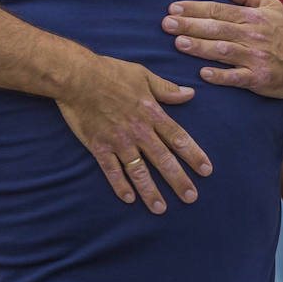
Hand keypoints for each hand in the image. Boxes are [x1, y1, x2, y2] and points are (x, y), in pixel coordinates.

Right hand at [55, 54, 210, 214]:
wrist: (76, 76)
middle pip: (163, 160)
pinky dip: (119, 185)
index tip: (206, 171)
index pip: (178, 139)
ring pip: (138, 171)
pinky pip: (111, 170)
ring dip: (150, 191)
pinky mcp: (98, 146)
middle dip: (178, 180)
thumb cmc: (111, 72)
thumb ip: (167, 89)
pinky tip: (129, 199)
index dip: (194, 156)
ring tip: (161, 209)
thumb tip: (190, 94)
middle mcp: (138, 131)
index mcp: (152, 114)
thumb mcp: (144, 76)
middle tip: (191, 198)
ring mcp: (118, 140)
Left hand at [164, 0, 282, 99]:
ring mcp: (256, 58)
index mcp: (254, 17)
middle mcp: (254, 35)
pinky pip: (237, 77)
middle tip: (166, 24)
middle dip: (189, 25)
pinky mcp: (259, 79)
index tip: (172, 7)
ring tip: (178, 43)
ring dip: (199, 47)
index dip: (194, 8)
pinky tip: (203, 74)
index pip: (219, 9)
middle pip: (216, 28)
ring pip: (223, 51)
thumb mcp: (273, 7)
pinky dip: (220, 76)